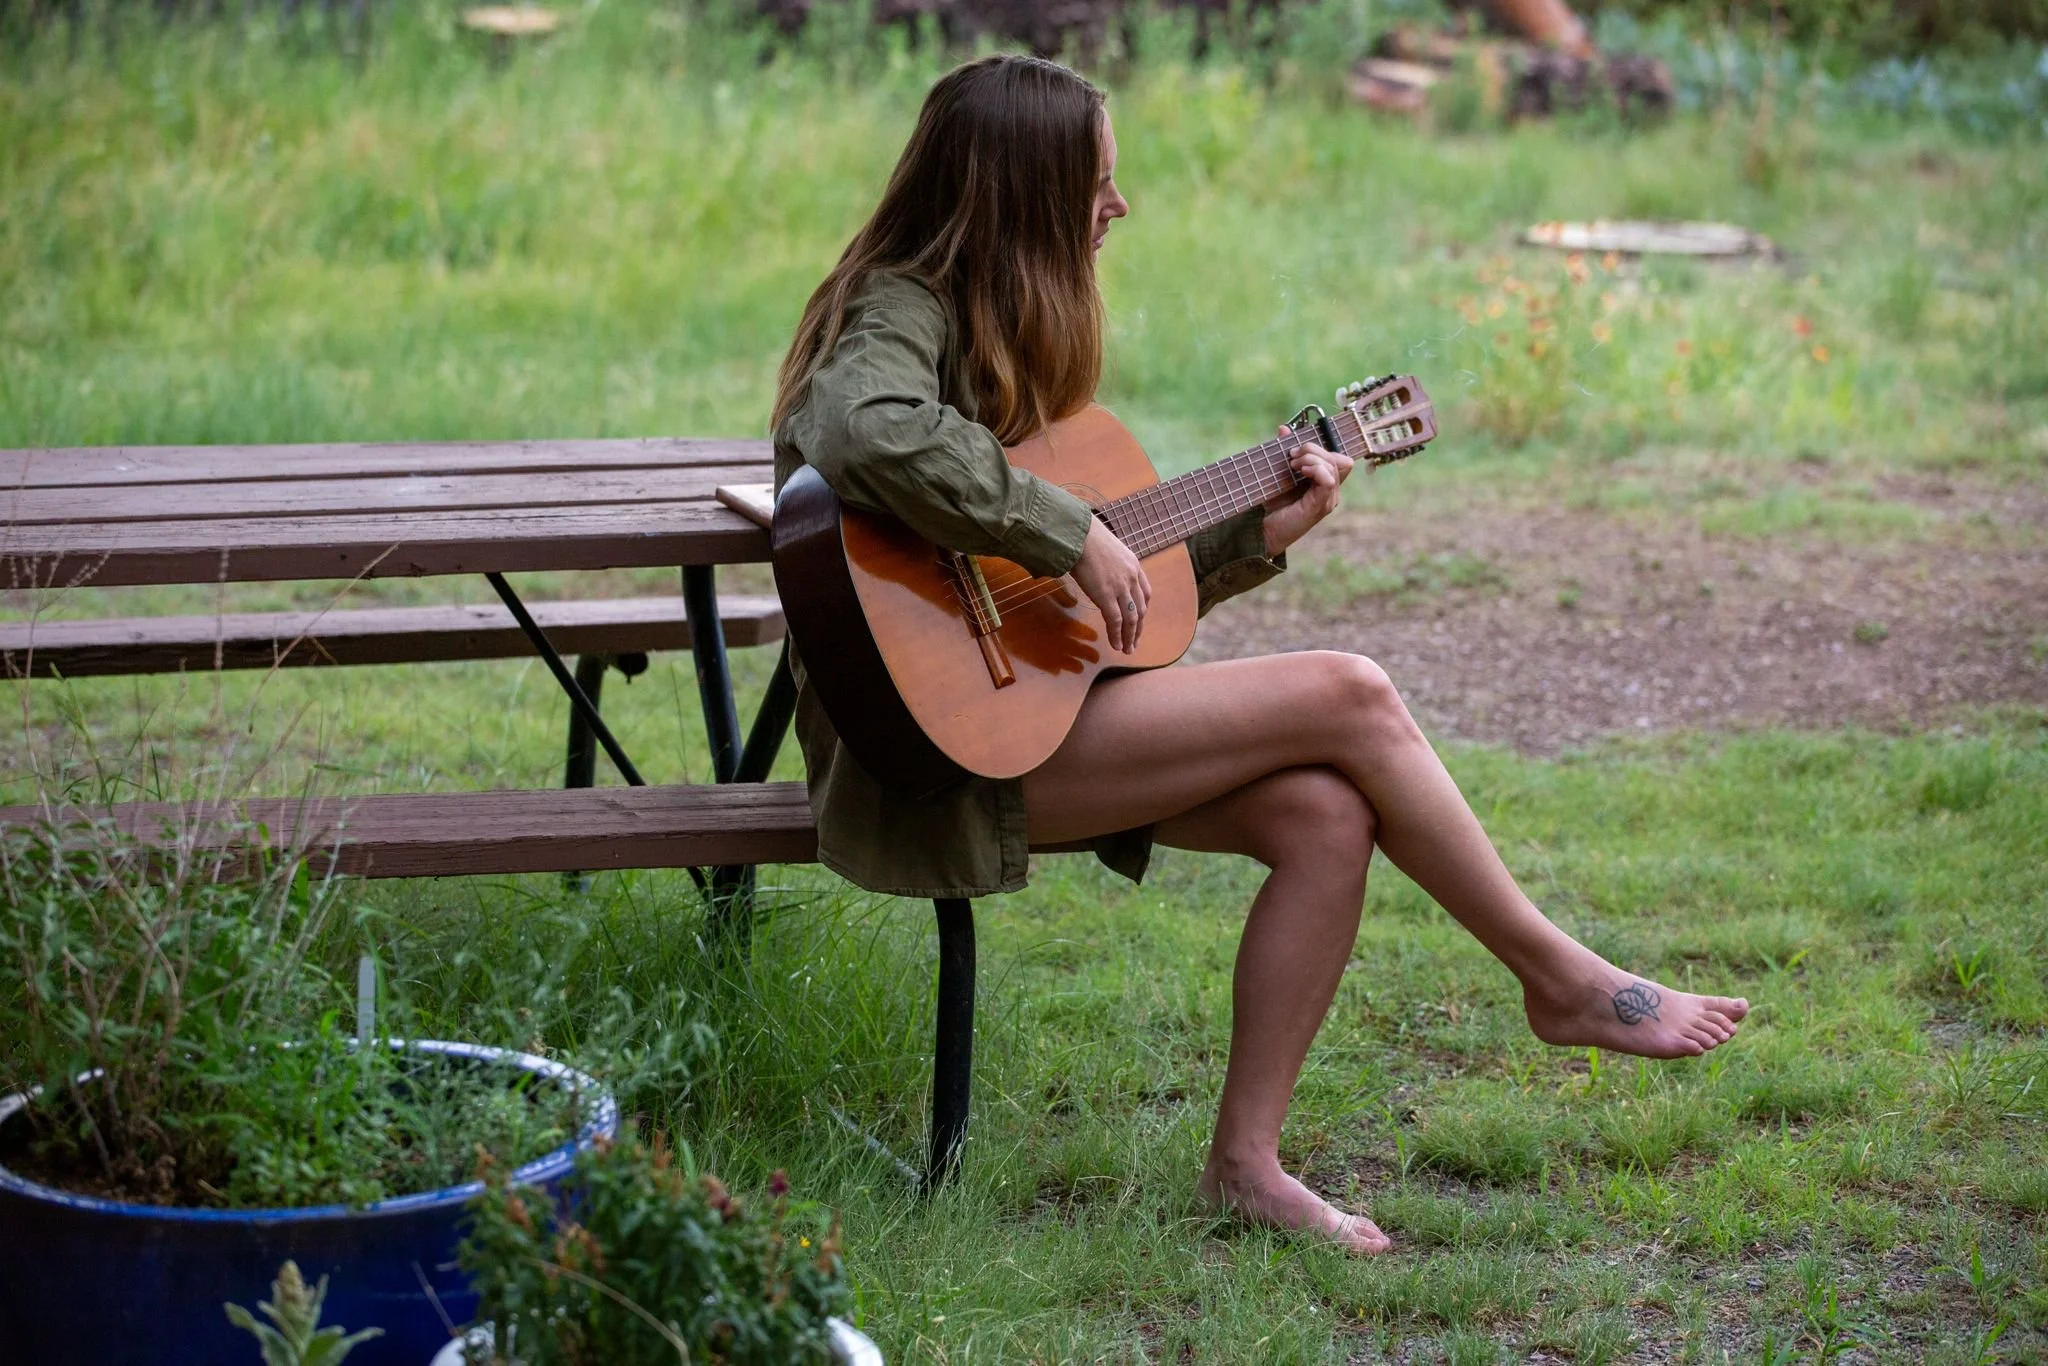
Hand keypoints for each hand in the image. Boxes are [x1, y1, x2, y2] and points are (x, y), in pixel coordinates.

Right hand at [1070, 515, 1149, 653]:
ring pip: (1131, 619)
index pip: (1145, 594)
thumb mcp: (1107, 549)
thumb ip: (1111, 564)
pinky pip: (1116, 621)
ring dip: (1130, 637)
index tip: (1138, 622)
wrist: (1079, 535)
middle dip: (1138, 628)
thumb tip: (1101, 571)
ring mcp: (1120, 588)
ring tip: (1127, 649)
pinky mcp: (1106, 596)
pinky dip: (1117, 635)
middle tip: (1134, 642)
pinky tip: (1116, 644)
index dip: (1142, 611)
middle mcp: (1131, 578)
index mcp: (1134, 566)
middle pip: (1141, 609)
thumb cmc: (1086, 538)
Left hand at [1262, 426, 1354, 555]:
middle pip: (1339, 459)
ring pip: (1333, 467)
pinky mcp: (1320, 507)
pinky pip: (1329, 481)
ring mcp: (1328, 500)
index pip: (1339, 458)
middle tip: (1292, 456)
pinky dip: (1316, 470)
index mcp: (1326, 482)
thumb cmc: (1273, 504)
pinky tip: (1301, 471)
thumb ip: (1284, 451)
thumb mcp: (1279, 472)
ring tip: (1293, 465)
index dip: (1321, 447)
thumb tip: (1284, 428)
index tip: (1297, 449)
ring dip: (1312, 459)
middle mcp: (1331, 492)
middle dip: (1314, 450)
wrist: (1262, 530)